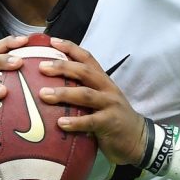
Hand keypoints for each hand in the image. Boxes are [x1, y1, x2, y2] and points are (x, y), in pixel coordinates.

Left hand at [36, 38, 146, 166]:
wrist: (137, 138)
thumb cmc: (112, 117)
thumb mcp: (100, 99)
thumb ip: (82, 92)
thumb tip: (49, 87)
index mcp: (103, 80)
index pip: (87, 58)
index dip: (70, 48)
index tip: (52, 41)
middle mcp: (107, 89)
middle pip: (84, 72)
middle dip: (63, 67)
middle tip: (42, 67)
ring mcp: (110, 105)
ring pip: (86, 94)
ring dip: (64, 94)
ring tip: (44, 94)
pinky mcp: (110, 123)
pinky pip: (91, 121)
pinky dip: (75, 122)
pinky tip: (60, 123)